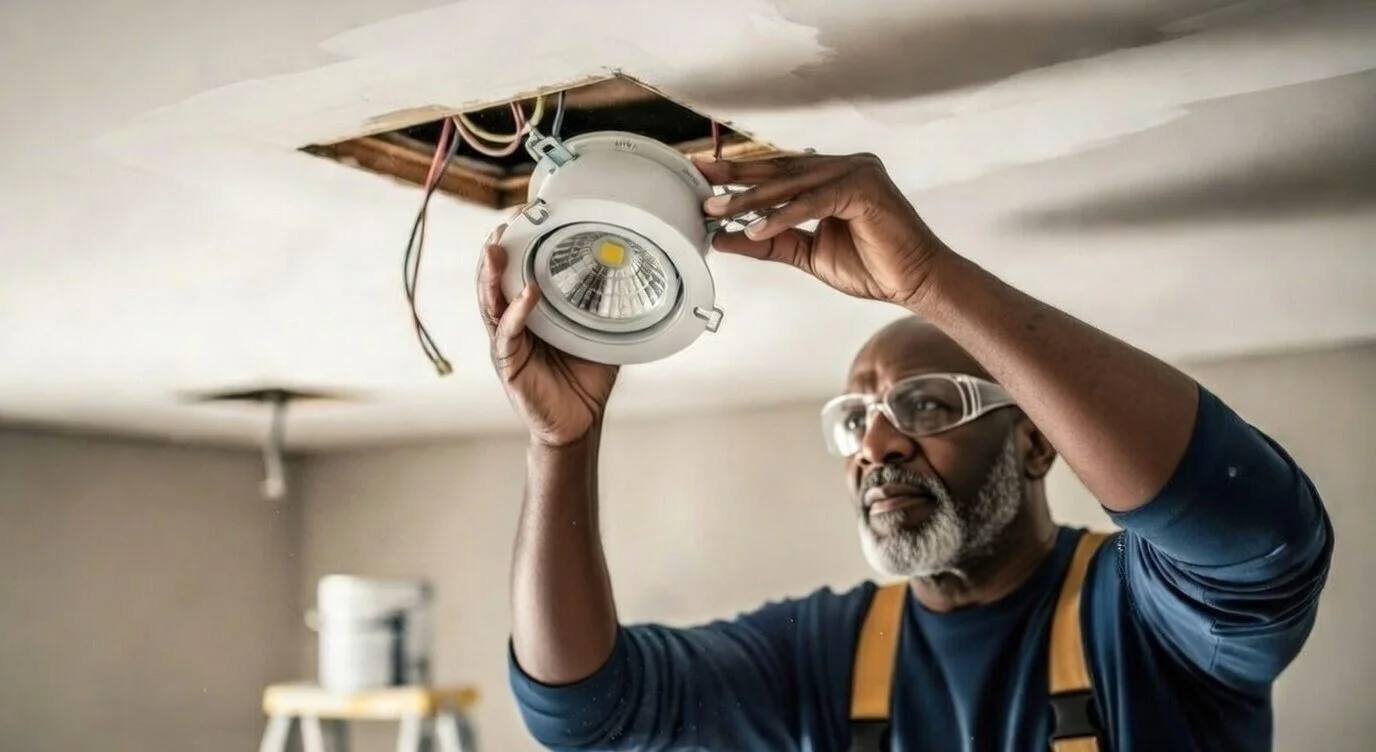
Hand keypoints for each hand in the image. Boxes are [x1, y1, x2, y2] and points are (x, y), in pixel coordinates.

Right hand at [477, 227, 618, 447]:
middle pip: (493, 279)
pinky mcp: (508, 363)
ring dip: (491, 274)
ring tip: (496, 247)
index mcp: (528, 312)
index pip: (514, 271)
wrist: (578, 423)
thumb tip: (636, 278)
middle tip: (504, 222)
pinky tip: (527, 293)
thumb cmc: (583, 379)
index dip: (515, 244)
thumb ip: (605, 308)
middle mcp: (511, 323)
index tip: (524, 215)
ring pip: (490, 301)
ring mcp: (506, 342)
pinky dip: (517, 312)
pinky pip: (508, 333)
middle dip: (495, 249)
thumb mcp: (597, 334)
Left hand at [694, 153, 950, 306]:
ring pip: (793, 184)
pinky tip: (756, 228)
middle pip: (781, 170)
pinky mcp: (865, 187)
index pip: (779, 172)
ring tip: (720, 211)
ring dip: (753, 198)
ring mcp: (857, 171)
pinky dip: (784, 216)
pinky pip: (814, 201)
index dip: (740, 176)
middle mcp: (845, 166)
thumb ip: (769, 242)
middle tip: (701, 182)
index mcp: (832, 177)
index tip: (704, 179)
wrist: (915, 282)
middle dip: (737, 178)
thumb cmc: (873, 266)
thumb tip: (725, 238)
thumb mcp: (807, 254)